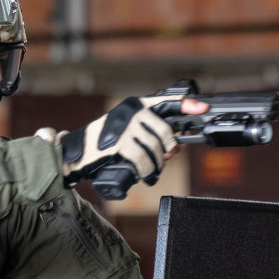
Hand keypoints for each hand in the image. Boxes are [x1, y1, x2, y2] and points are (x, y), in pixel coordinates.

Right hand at [55, 94, 208, 188]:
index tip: (202, 108)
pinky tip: (145, 176)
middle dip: (168, 149)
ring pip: (155, 148)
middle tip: (164, 160)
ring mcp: (125, 126)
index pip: (165, 102)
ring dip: (156, 165)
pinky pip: (143, 159)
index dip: (186, 105)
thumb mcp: (125, 132)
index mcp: (135, 105)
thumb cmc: (103, 146)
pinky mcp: (119, 143)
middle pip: (165, 131)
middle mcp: (132, 111)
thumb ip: (147, 134)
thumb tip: (175, 147)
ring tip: (151, 173)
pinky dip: (147, 171)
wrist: (75, 154)